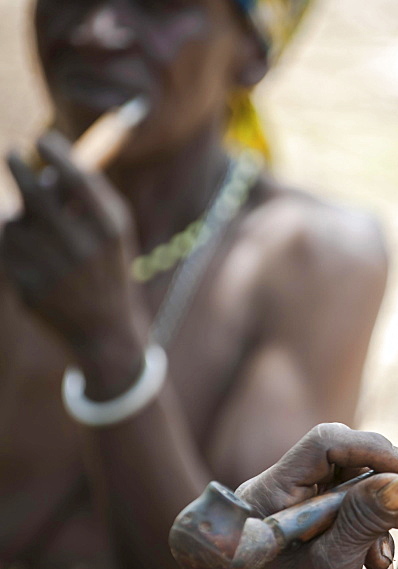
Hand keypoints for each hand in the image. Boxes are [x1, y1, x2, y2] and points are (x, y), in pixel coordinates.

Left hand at [0, 131, 146, 387]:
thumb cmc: (108, 266)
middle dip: (21, 170)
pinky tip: (31, 252)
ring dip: (21, 217)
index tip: (43, 140)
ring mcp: (53, 271)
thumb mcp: (115, 232)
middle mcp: (82, 250)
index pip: (78, 181)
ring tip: (39, 230)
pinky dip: (13, 242)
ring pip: (16, 223)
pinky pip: (6, 248)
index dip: (57, 155)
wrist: (104, 328)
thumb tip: (55, 159)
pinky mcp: (28, 286)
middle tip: (12, 153)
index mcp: (109, 233)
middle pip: (37, 196)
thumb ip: (92, 195)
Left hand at [237, 423, 397, 568]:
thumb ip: (364, 520)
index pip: (322, 446)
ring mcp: (300, 514)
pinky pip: (359, 509)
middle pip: (343, 460)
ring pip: (357, 484)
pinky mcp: (320, 531)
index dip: (369, 449)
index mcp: (266, 497)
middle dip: (379, 484)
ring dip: (380, 514)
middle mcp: (280, 497)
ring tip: (382, 554)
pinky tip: (377, 565)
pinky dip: (377, 531)